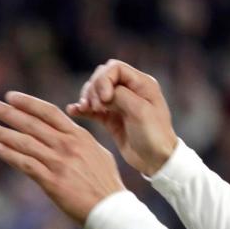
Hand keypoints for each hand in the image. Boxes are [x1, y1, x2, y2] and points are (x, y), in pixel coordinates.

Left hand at [0, 92, 125, 224]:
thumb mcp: (96, 152)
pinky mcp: (52, 181)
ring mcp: (59, 162)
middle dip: (7, 112)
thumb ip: (78, 139)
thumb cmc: (104, 182)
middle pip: (31, 123)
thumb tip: (64, 130)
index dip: (27, 103)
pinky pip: (26, 164)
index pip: (48, 112)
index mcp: (79, 135)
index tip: (10, 96)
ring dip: (0, 132)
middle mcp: (67, 145)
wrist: (111, 209)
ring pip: (23, 142)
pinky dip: (9, 154)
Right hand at [66, 59, 178, 176]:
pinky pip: (92, 108)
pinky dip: (82, 108)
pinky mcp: (110, 118)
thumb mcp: (140, 112)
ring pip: (95, 91)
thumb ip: (120, 96)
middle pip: (102, 77)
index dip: (104, 79)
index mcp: (142, 84)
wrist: (155, 160)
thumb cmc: (154, 135)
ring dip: (86, 98)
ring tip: (85, 109)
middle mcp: (130, 90)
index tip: (104, 99)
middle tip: (95, 106)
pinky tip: (73, 111)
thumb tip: (102, 93)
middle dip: (93, 89)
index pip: (115, 68)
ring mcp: (119, 104)